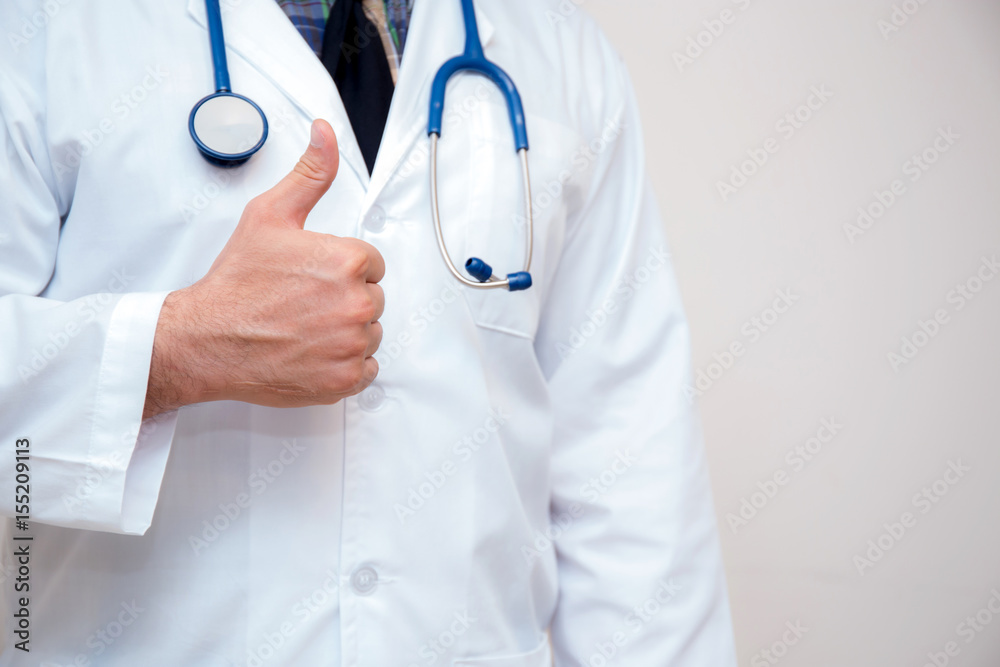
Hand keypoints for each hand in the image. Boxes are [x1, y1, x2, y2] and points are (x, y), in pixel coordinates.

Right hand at [143, 120, 384, 418]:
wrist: (207, 339)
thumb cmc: (236, 282)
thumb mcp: (270, 215)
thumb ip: (310, 174)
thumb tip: (326, 133)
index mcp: (348, 261)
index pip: (370, 264)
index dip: (340, 269)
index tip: (311, 277)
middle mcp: (357, 304)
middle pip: (372, 299)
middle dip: (343, 299)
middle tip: (302, 303)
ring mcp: (352, 345)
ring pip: (369, 333)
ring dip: (344, 332)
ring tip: (303, 327)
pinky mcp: (344, 379)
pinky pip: (365, 369)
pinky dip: (343, 364)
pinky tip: (311, 352)